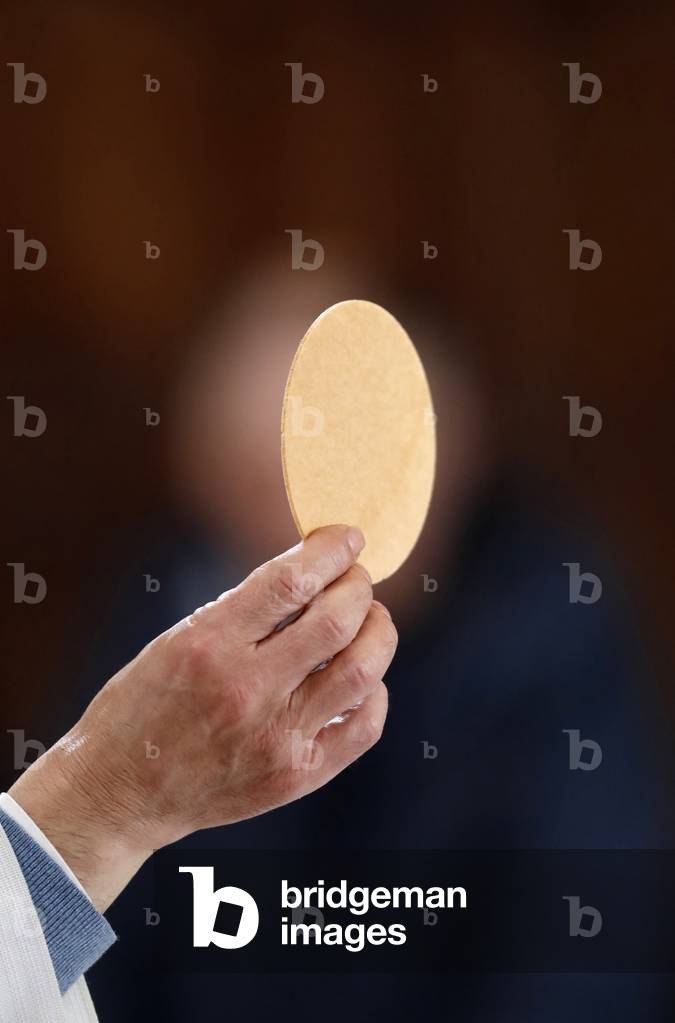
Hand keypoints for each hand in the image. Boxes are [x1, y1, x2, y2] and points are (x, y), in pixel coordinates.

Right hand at [9, 525, 396, 910]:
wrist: (122, 792)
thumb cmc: (146, 705)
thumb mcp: (178, 639)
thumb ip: (245, 610)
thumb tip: (314, 572)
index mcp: (209, 645)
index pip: (290, 580)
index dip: (331, 550)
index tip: (347, 538)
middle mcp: (246, 691)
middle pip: (338, 620)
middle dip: (358, 586)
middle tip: (355, 580)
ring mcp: (276, 738)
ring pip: (363, 671)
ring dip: (378, 632)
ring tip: (368, 621)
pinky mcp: (296, 776)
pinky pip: (364, 726)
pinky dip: (374, 691)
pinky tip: (360, 679)